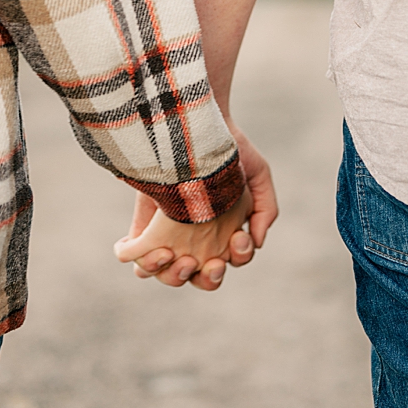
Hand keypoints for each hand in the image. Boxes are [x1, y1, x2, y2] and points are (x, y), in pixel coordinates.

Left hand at [116, 123, 278, 289]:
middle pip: (203, 278)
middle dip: (207, 277)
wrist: (192, 129)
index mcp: (226, 233)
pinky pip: (140, 259)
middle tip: (210, 262)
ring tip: (180, 258)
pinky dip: (142, 262)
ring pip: (171, 274)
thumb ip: (266, 209)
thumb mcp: (258, 174)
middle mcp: (198, 240)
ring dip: (175, 273)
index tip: (238, 238)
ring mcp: (170, 237)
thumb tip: (257, 242)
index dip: (237, 257)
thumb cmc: (228, 151)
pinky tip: (153, 250)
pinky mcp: (144, 228)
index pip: (232, 261)